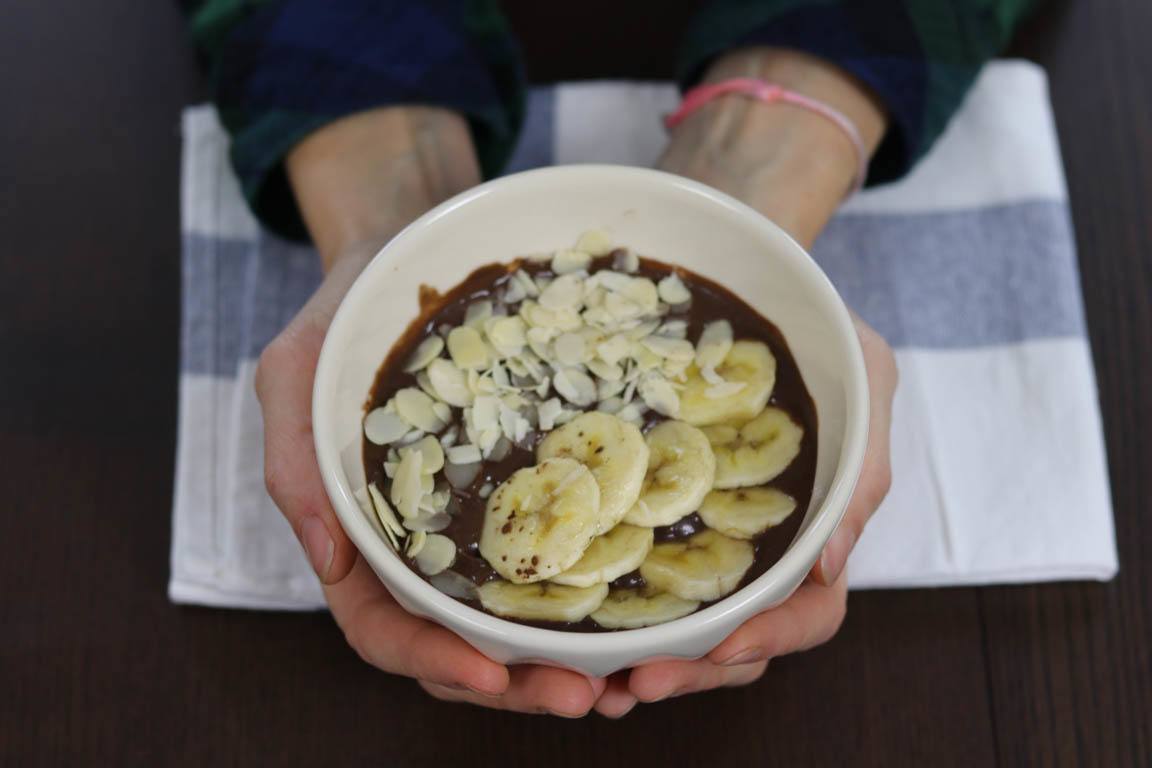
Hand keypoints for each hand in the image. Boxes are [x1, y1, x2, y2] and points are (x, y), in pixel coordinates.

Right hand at [255, 107, 607, 715]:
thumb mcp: (296, 372)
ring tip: (629, 678)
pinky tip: (641, 610)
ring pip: (511, 623)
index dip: (432, 662)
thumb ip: (294, 463)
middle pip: (456, 646)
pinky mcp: (526, 492)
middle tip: (590, 694)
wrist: (413, 254)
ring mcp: (474, 525)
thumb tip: (329, 565)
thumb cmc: (347, 313)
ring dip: (562, 662)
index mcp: (357, 534)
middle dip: (517, 684)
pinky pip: (557, 559)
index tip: (492, 674)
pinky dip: (590, 600)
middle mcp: (419, 546)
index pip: (381, 627)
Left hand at [595, 314, 895, 713]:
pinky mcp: (655, 510)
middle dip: (690, 670)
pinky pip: (635, 572)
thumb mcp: (866, 375)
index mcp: (818, 527)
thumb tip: (829, 564)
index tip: (722, 648)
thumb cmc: (826, 328)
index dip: (770, 638)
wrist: (763, 284)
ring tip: (592, 677)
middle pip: (738, 639)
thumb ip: (861, 467)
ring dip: (644, 658)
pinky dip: (609, 608)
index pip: (810, 610)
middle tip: (634, 684)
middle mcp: (762, 545)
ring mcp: (707, 533)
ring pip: (684, 624)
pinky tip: (568, 622)